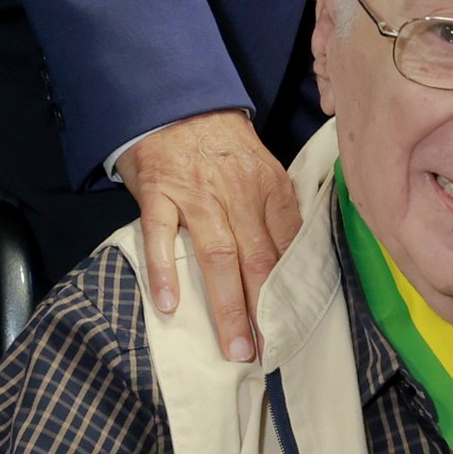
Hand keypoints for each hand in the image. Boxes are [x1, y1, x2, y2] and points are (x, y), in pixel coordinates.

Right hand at [115, 111, 299, 362]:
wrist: (176, 100)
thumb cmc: (221, 142)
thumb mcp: (261, 167)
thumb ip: (276, 210)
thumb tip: (293, 260)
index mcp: (270, 188)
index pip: (287, 247)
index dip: (291, 291)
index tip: (294, 329)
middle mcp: (237, 194)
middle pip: (257, 260)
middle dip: (263, 312)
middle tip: (265, 353)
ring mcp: (196, 194)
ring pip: (217, 256)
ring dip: (227, 306)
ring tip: (233, 346)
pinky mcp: (158, 192)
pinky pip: (161, 235)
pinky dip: (164, 270)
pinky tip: (168, 305)